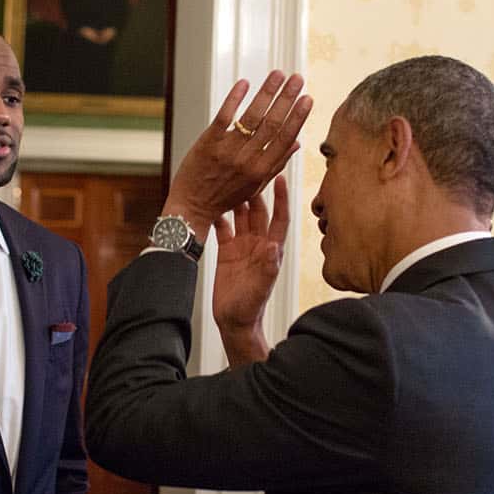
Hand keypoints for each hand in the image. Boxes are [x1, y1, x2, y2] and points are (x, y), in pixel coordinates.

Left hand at [164, 71, 311, 237]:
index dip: (297, 117)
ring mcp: (228, 150)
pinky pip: (224, 116)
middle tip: (298, 78)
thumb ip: (276, 164)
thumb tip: (297, 143)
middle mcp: (247, 160)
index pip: (285, 139)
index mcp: (261, 171)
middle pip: (272, 123)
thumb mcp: (255, 186)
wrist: (192, 207)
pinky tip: (245, 83)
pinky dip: (235, 98)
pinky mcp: (208, 142)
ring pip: (252, 117)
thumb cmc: (224, 197)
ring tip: (278, 74)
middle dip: (287, 98)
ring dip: (266, 92)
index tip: (308, 98)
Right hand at [213, 176, 289, 365]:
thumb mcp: (260, 288)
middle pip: (258, 211)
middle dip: (254, 192)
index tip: (280, 178)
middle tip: (247, 172)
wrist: (234, 321)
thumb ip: (267, 268)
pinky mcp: (226, 251)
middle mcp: (258, 244)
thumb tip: (273, 246)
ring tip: (229, 182)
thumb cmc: (250, 307)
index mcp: (271, 250)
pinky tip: (212, 204)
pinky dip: (219, 216)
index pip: (279, 218)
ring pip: (240, 216)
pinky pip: (223, 228)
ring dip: (236, 201)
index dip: (281, 199)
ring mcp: (242, 246)